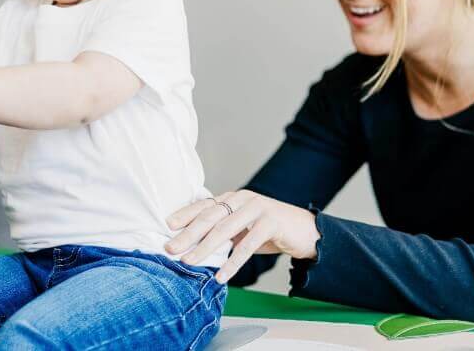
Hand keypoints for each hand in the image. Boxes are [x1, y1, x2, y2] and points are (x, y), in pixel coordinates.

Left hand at [164, 189, 320, 283]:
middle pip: (210, 217)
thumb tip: (193, 246)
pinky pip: (247, 245)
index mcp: (233, 198)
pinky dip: (233, 263)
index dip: (185, 215)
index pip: (204, 205)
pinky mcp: (270, 223)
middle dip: (187, 234)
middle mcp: (242, 199)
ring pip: (225, 230)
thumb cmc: (270, 230)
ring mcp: (257, 209)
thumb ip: (223, 231)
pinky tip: (221, 275)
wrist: (306, 231)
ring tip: (189, 262)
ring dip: (205, 248)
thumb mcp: (243, 228)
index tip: (167, 226)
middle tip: (170, 248)